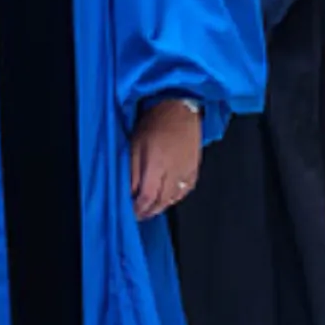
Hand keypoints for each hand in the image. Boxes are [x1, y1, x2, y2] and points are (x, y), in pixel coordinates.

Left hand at [130, 97, 202, 218]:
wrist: (180, 110)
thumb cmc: (155, 123)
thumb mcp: (135, 145)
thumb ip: (133, 171)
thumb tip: (130, 192)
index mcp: (157, 164)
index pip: (147, 196)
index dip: (138, 208)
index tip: (131, 212)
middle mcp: (174, 171)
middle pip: (161, 202)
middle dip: (148, 211)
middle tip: (139, 214)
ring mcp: (187, 171)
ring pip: (174, 199)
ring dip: (161, 206)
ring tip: (151, 207)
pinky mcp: (195, 169)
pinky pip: (185, 191)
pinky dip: (175, 198)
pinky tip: (168, 198)